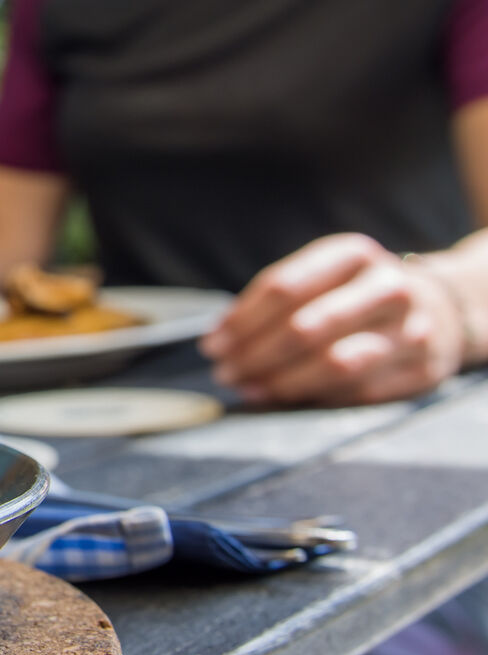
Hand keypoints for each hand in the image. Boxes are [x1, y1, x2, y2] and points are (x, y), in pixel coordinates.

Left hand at [200, 233, 466, 405]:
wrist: (441, 307)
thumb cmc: (358, 292)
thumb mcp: (326, 273)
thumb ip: (279, 298)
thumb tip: (221, 339)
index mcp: (354, 254)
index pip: (284, 288)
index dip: (241, 320)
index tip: (212, 344)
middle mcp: (388, 288)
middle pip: (306, 327)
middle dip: (255, 355)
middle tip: (225, 373)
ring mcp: (411, 330)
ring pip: (336, 364)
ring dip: (283, 382)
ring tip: (249, 389)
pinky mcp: (424, 370)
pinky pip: (361, 392)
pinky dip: (318, 398)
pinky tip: (290, 400)